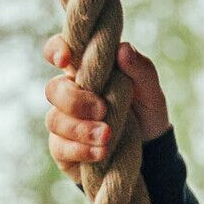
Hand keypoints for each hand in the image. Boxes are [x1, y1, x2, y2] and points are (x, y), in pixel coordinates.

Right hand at [44, 32, 168, 184]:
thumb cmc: (145, 111)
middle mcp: (70, 94)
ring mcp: (64, 122)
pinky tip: (101, 153)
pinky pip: (59, 148)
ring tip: (107, 136)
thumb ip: (140, 69)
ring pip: (54, 120)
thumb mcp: (150, 90)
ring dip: (81, 129)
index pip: (59, 51)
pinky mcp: (64, 150)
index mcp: (85, 71)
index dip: (56, 50)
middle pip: (53, 90)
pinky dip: (81, 150)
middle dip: (75, 100)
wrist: (150, 150)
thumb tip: (122, 49)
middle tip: (102, 109)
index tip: (65, 60)